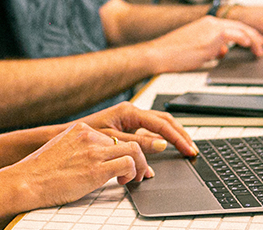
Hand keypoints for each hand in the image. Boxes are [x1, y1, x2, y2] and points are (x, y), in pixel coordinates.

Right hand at [3, 121, 150, 211]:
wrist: (28, 180)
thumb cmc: (41, 171)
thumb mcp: (62, 149)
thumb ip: (80, 148)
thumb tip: (95, 159)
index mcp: (81, 129)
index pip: (114, 134)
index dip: (125, 150)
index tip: (130, 160)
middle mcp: (89, 136)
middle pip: (128, 140)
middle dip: (139, 157)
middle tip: (140, 172)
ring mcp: (94, 151)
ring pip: (134, 149)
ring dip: (141, 166)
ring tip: (137, 177)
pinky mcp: (96, 169)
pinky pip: (129, 164)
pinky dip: (133, 174)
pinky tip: (124, 182)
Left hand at [79, 101, 197, 157]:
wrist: (70, 135)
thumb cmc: (87, 135)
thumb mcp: (114, 141)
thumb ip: (138, 143)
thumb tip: (162, 145)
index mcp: (129, 112)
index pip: (161, 124)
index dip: (177, 137)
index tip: (188, 149)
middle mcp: (132, 112)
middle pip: (165, 120)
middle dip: (180, 134)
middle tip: (192, 149)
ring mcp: (131, 119)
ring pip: (159, 125)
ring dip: (173, 136)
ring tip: (186, 148)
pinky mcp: (129, 126)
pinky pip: (150, 132)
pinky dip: (161, 140)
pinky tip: (168, 149)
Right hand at [146, 15, 262, 72]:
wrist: (160, 53)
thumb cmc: (173, 53)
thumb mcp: (197, 49)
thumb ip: (211, 48)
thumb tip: (222, 52)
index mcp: (206, 23)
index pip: (231, 26)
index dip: (245, 33)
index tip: (253, 41)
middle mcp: (210, 22)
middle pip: (240, 25)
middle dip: (254, 35)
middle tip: (262, 45)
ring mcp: (211, 28)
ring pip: (241, 29)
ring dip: (254, 39)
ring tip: (260, 49)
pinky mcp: (212, 36)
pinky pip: (235, 35)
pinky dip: (245, 39)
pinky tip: (250, 46)